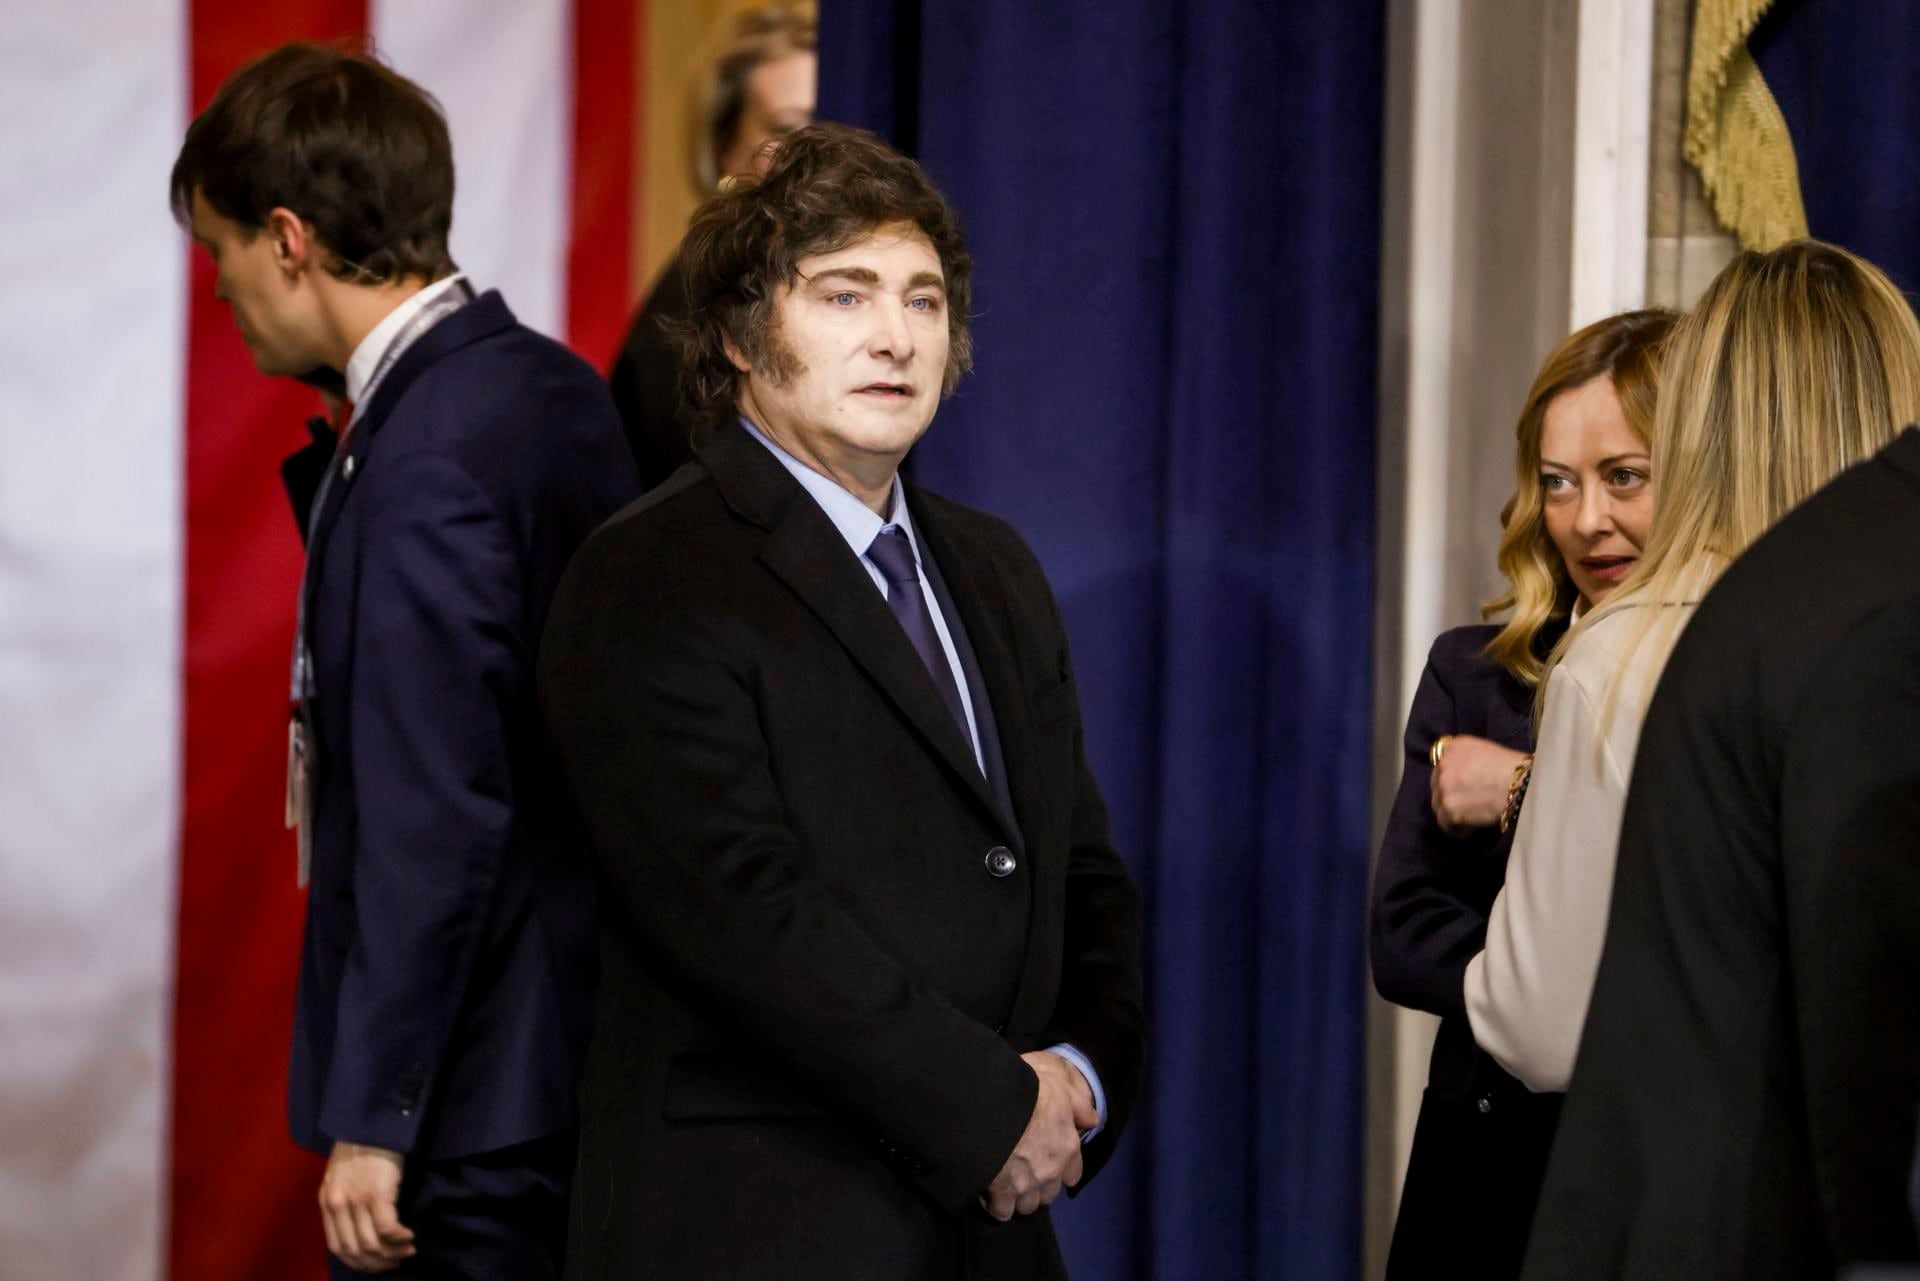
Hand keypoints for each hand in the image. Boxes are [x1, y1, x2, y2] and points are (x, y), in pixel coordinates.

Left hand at [319, 1141, 414, 1272]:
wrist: (370, 1121)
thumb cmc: (360, 1145)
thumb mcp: (341, 1176)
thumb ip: (345, 1200)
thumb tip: (360, 1226)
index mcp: (327, 1202)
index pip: (337, 1247)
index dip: (359, 1262)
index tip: (376, 1263)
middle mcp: (337, 1205)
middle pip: (354, 1250)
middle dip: (376, 1262)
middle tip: (395, 1261)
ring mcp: (356, 1200)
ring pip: (370, 1244)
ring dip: (391, 1253)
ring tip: (406, 1250)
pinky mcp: (376, 1193)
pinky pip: (386, 1228)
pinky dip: (398, 1238)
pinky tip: (408, 1236)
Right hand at [981, 1051, 1099, 1220]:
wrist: (993, 1106)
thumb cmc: (1028, 1094)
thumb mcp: (1061, 1089)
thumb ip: (1080, 1107)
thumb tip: (1092, 1122)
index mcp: (1068, 1149)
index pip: (1073, 1175)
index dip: (1061, 1171)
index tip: (1047, 1163)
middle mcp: (1051, 1172)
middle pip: (1049, 1194)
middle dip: (1038, 1187)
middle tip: (1023, 1173)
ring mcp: (1027, 1185)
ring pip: (1027, 1205)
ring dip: (1018, 1198)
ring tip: (1005, 1184)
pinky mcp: (1002, 1193)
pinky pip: (1002, 1211)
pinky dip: (995, 1206)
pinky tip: (989, 1193)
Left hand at [1430, 735, 1527, 833]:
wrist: (1520, 786)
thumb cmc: (1513, 770)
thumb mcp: (1486, 752)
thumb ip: (1467, 760)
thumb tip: (1462, 775)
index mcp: (1454, 747)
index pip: (1441, 765)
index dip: (1451, 780)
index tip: (1462, 788)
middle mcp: (1444, 764)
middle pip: (1436, 785)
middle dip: (1449, 796)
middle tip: (1467, 805)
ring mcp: (1444, 787)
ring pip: (1438, 805)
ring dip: (1451, 813)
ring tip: (1471, 818)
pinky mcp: (1448, 808)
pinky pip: (1444, 823)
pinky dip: (1456, 828)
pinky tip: (1471, 828)